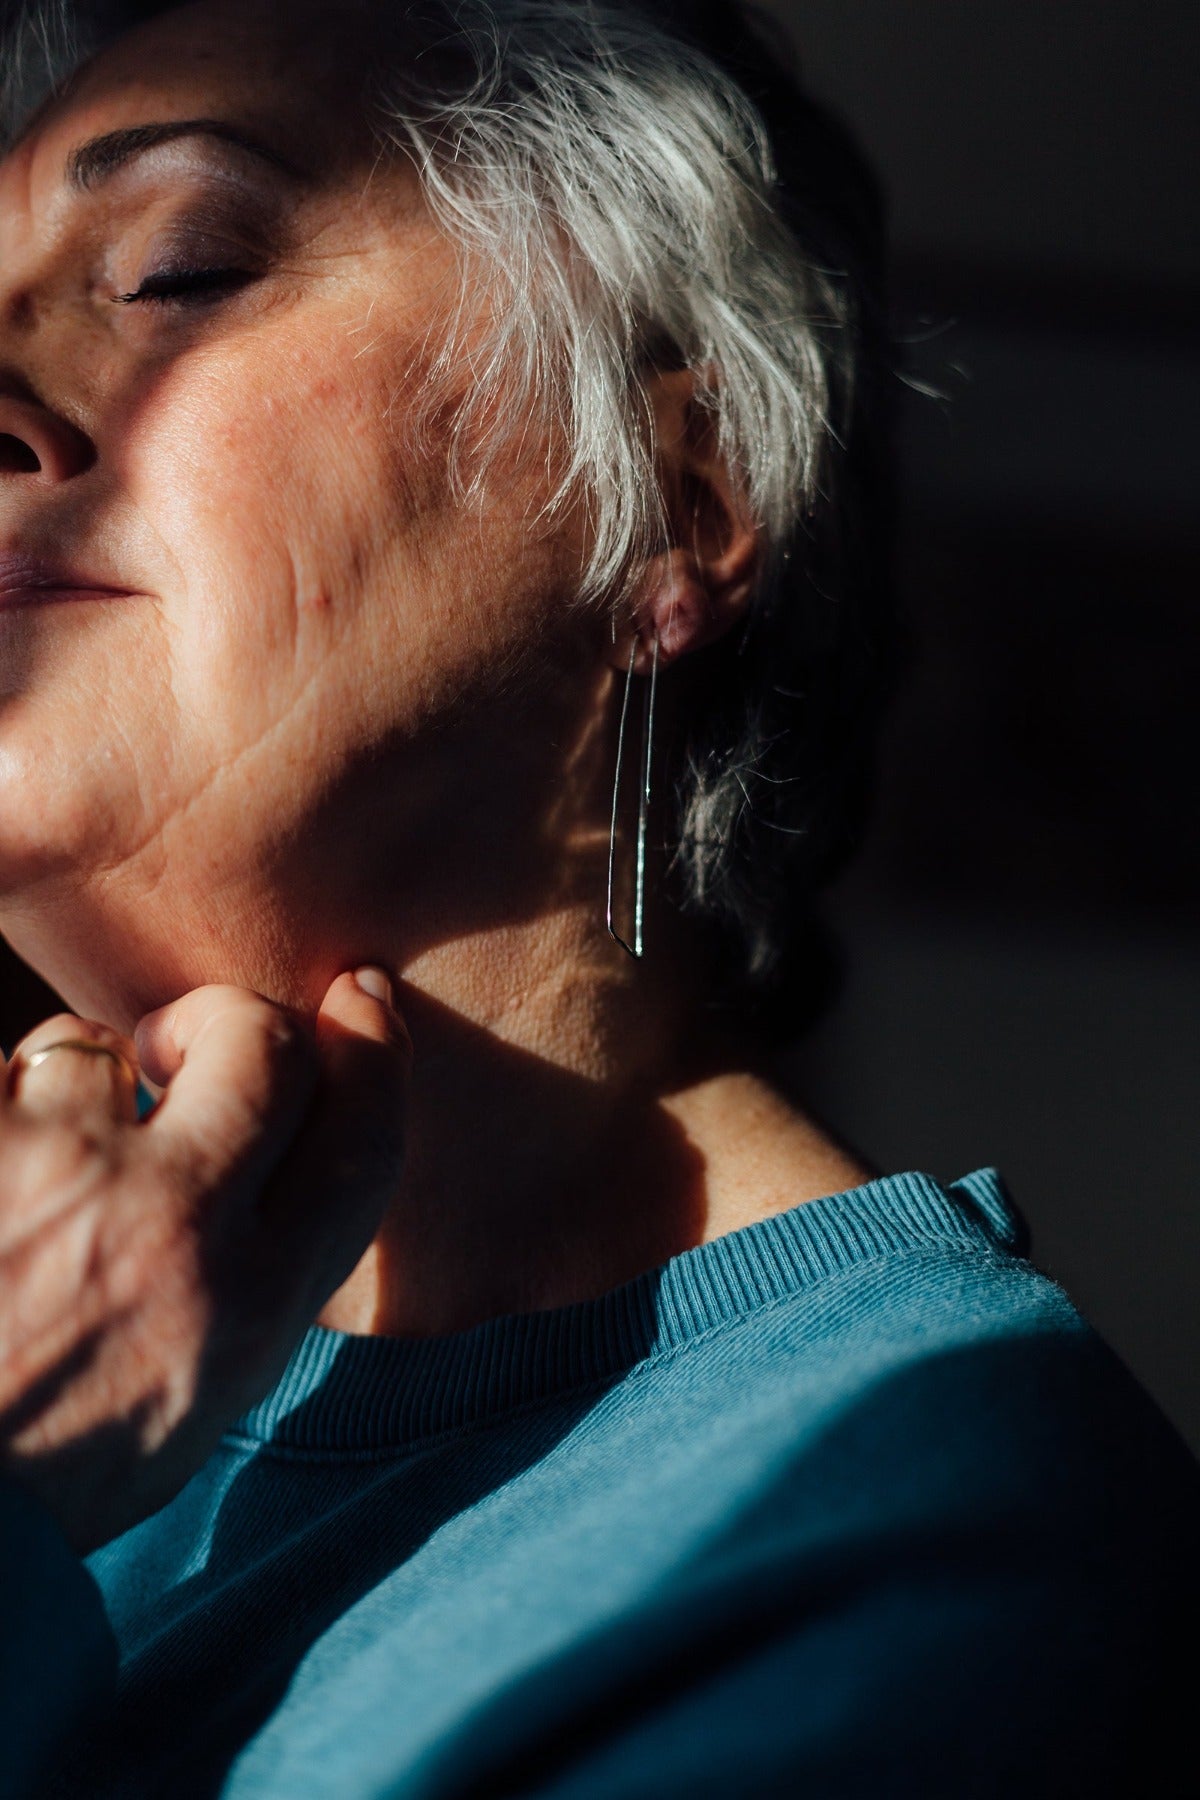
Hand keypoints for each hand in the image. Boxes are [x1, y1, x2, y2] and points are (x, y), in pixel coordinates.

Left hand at [0, 971, 408, 1553]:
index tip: (361, 1004)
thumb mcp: (202, 1395)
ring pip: (90, 1044)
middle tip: (174, 1049)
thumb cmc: (47, 1465)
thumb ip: (265, 1271)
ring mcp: (60, 1172)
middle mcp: (173, 1226)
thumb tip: (292, 1129)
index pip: (361, 1140)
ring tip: (27, 1176)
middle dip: (227, 1021)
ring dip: (64, 1091)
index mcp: (250, 1306)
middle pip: (262, 1043)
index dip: (377, 1053)